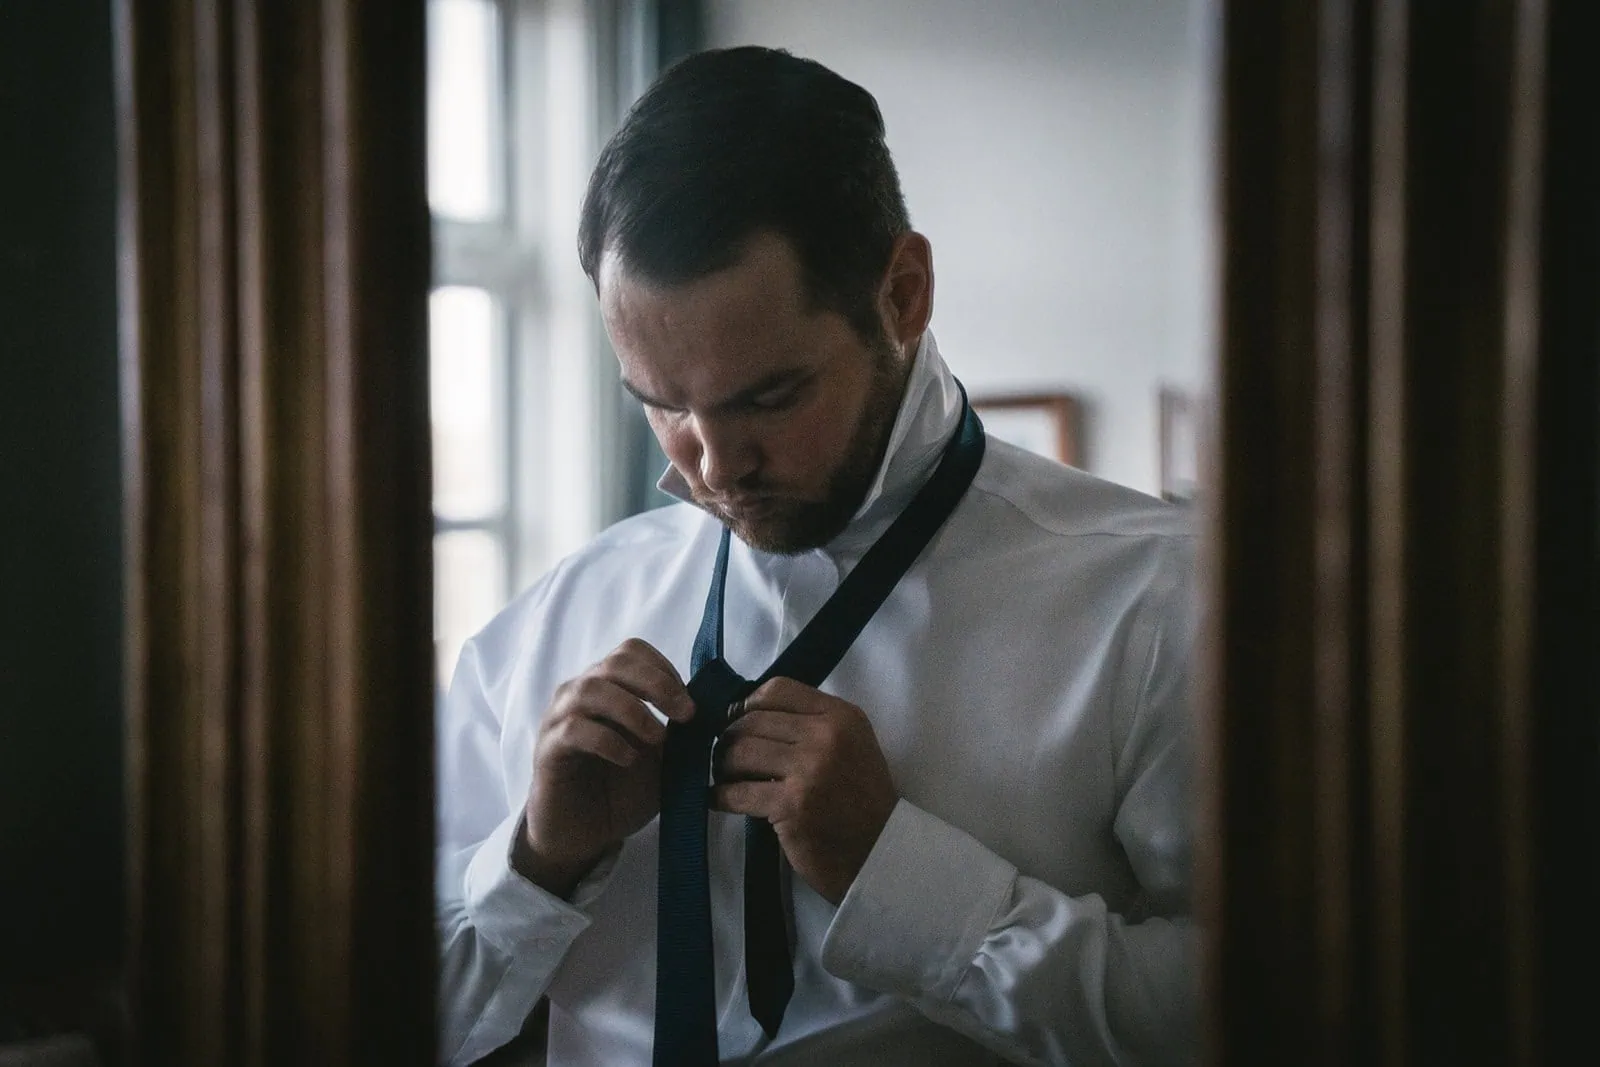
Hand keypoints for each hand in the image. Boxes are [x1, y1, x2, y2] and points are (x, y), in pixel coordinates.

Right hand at [518, 638, 694, 896]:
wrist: (584, 835)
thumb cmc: (622, 792)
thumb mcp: (662, 762)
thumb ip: (680, 736)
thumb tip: (713, 715)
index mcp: (608, 688)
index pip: (632, 651)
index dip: (664, 669)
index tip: (689, 704)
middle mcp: (580, 694)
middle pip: (615, 663)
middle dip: (656, 684)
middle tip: (685, 715)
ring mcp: (559, 719)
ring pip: (592, 690)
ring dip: (633, 711)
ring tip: (656, 739)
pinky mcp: (548, 749)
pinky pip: (574, 729)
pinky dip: (608, 740)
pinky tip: (628, 758)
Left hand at [711, 678, 898, 904]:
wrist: (880, 850)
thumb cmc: (862, 798)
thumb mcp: (851, 744)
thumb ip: (811, 723)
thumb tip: (747, 713)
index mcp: (841, 716)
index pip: (778, 689)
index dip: (748, 703)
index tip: (738, 721)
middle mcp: (826, 736)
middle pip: (752, 720)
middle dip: (729, 738)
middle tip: (725, 756)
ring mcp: (808, 771)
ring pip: (740, 752)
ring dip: (722, 765)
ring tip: (724, 776)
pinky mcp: (790, 806)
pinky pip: (737, 792)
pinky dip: (720, 796)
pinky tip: (718, 800)